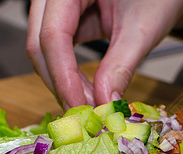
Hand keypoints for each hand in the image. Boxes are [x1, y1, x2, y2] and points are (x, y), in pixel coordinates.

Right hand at [26, 0, 182, 108]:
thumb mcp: (142, 30)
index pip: (53, 33)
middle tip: (85, 114)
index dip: (63, 76)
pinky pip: (60, 51)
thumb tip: (105, 104)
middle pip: (40, 42)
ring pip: (45, 51)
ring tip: (90, 107)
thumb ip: (121, 66)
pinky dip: (72, 76)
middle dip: (61, 83)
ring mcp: (60, 6)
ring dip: (64, 83)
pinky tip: (88, 93)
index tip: (79, 108)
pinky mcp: (69, 20)